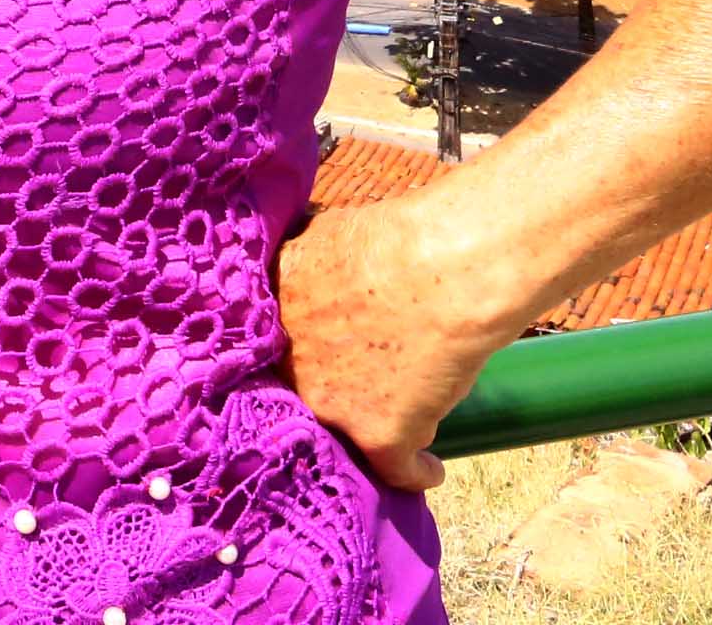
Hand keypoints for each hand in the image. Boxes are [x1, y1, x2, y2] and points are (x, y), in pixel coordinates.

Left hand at [273, 194, 524, 491]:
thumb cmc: (395, 240)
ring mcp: (330, 407)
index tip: (315, 360)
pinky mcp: (379, 437)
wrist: (444, 269)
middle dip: (326, 393)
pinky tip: (429, 469)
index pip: (267, 353)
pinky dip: (417, 471)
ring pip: (346, 434)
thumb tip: (308, 265)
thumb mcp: (320, 240)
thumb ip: (303, 266)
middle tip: (356, 392)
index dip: (297, 356)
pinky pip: (396, 470)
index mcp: (270, 317)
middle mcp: (289, 368)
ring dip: (367, 435)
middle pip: (303, 394)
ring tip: (395, 429)